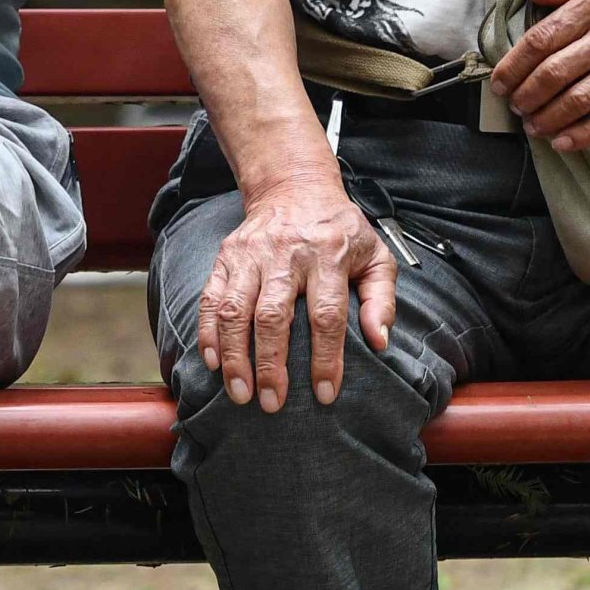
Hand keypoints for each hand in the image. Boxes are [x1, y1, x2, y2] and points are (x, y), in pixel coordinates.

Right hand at [193, 171, 395, 409]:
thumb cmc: (340, 230)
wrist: (295, 186)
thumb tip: (380, 341)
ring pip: (234, 309)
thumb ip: (381, 299)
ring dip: (234, 355)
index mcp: (328, 254)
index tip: (325, 394)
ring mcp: (251, 254)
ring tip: (239, 392)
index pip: (326, 315)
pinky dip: (208, 332)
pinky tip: (213, 362)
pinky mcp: (227, 256)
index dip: (326, 358)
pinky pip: (210, 297)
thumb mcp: (374, 255)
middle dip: (269, 365)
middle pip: (273, 316)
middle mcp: (286, 253)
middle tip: (270, 404)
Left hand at [490, 0, 589, 151]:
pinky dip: (586, 134)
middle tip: (514, 106)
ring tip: (532, 126)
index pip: (541, 39)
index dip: (513, 65)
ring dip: (548, 118)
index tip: (499, 81)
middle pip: (555, 74)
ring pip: (579, 100)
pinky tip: (564, 142)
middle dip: (526, 96)